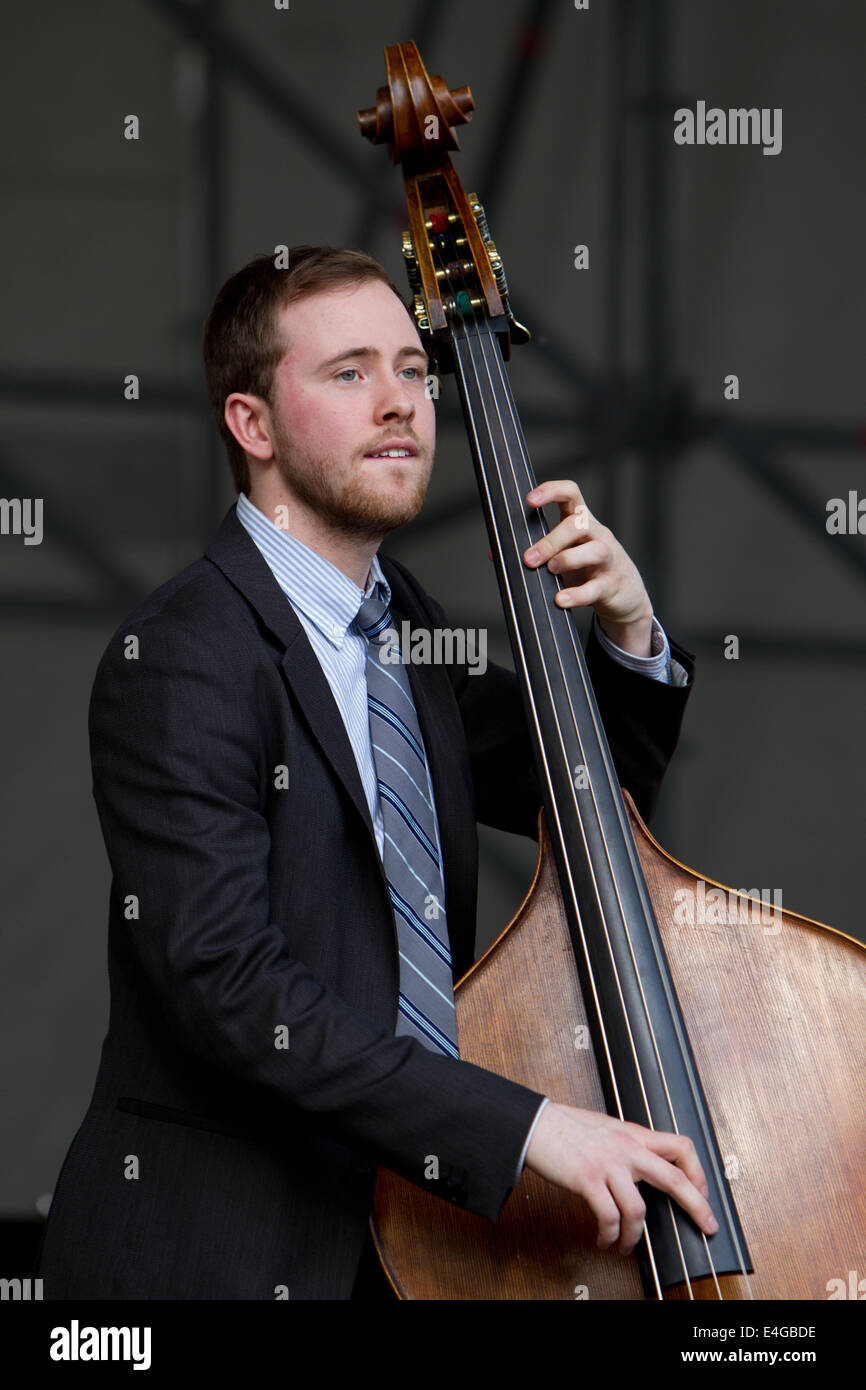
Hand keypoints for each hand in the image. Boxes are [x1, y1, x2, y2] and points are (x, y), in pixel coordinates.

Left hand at [520, 480, 653, 656]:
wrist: (626, 595)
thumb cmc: (588, 570)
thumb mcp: (563, 555)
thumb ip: (534, 551)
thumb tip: (495, 553)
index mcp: (582, 523)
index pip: (571, 494)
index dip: (551, 491)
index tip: (530, 500)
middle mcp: (598, 536)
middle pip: (579, 524)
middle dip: (551, 540)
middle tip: (529, 558)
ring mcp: (609, 560)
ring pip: (595, 551)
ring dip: (567, 559)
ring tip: (550, 571)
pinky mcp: (612, 585)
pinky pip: (596, 588)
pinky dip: (577, 595)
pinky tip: (561, 600)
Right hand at [525, 1101, 718, 1255]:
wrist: (535, 1125)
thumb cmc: (567, 1128)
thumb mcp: (608, 1128)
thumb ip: (629, 1145)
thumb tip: (645, 1167)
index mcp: (634, 1134)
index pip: (680, 1146)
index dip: (698, 1172)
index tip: (701, 1192)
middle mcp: (627, 1148)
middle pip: (675, 1178)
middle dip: (697, 1206)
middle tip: (708, 1226)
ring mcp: (608, 1164)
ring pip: (638, 1210)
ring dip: (635, 1236)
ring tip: (627, 1245)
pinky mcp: (587, 1179)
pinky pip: (609, 1217)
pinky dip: (610, 1235)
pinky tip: (605, 1239)